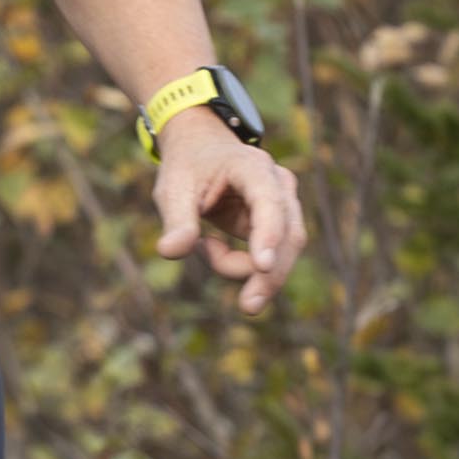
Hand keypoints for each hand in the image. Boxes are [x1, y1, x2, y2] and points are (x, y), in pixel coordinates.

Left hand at [152, 110, 304, 313]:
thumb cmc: (187, 168)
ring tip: (204, 249)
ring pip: (284, 251)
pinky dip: (241, 264)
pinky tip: (211, 246)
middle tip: (248, 306)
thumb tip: (170, 252)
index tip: (261, 266)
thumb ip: (176, 221)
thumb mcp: (173, 189)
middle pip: (288, 235)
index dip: (267, 234)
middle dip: (269, 274)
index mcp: (252, 166)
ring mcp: (284, 204)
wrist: (201, 151)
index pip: (268, 202)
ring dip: (248, 269)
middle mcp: (278, 184)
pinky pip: (269, 257)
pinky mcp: (278, 224)